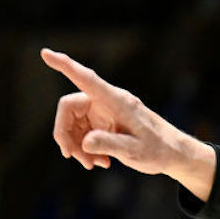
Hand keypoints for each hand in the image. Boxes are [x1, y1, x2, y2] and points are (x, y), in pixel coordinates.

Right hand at [40, 47, 216, 200]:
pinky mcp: (104, 123)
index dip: (65, 66)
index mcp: (117, 101)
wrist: (174, 154)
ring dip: (77, 146)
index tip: (45, 53)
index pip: (86, 79)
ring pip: (74, 123)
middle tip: (73, 157)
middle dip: (66, 134)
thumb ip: (111, 145)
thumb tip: (85, 143)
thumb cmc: (160, 150)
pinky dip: (86, 149)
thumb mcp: (136, 151)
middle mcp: (108, 102)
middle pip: (69, 108)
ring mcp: (104, 112)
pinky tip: (101, 162)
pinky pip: (83, 132)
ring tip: (92, 165)